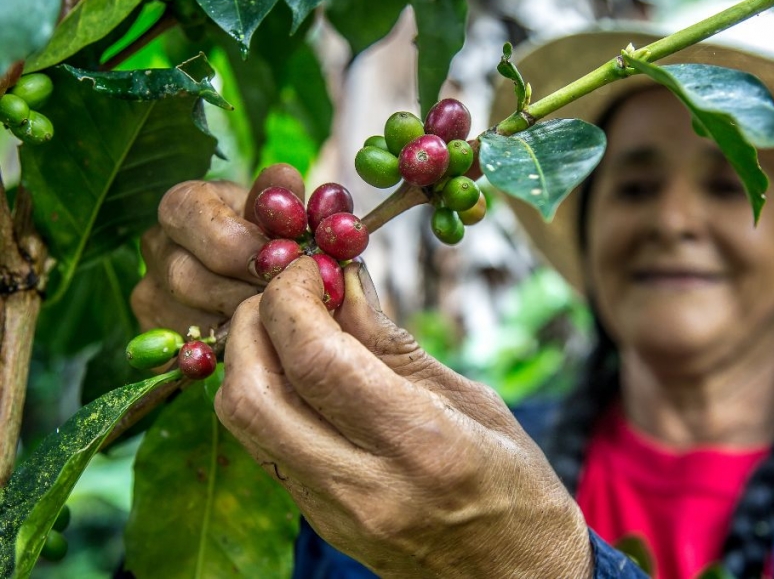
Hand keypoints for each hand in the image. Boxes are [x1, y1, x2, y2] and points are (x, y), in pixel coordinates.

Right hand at [131, 164, 304, 335]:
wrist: (258, 272)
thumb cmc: (270, 234)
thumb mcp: (278, 210)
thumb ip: (281, 196)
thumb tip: (285, 178)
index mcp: (181, 204)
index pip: (189, 214)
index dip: (237, 244)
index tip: (278, 262)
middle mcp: (156, 246)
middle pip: (186, 275)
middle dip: (242, 292)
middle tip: (285, 302)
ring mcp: (149, 293)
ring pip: (186, 318)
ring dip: (238, 325)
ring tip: (278, 321)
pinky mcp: (157, 335)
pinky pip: (186, 352)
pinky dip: (225, 351)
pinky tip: (256, 341)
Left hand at [215, 257, 593, 578]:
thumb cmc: (517, 488)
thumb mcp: (474, 402)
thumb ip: (395, 345)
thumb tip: (345, 283)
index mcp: (419, 445)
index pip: (317, 361)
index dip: (294, 299)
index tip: (306, 266)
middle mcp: (363, 486)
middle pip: (254, 394)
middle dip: (254, 322)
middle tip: (286, 288)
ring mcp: (332, 512)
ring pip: (244, 422)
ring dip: (248, 357)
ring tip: (288, 323)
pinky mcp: (318, 521)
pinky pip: (264, 445)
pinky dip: (264, 392)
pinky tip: (296, 368)